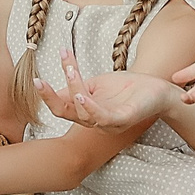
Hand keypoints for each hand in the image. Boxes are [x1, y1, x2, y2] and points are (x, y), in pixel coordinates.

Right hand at [35, 50, 180, 131]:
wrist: (157, 89)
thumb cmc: (128, 88)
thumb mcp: (97, 83)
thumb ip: (77, 85)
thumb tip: (53, 87)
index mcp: (87, 112)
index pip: (62, 105)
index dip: (48, 94)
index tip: (37, 78)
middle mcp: (94, 121)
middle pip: (65, 113)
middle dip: (50, 98)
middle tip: (39, 82)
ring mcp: (108, 123)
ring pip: (82, 113)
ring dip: (74, 90)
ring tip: (70, 71)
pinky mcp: (123, 120)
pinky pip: (102, 117)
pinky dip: (90, 108)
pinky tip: (82, 96)